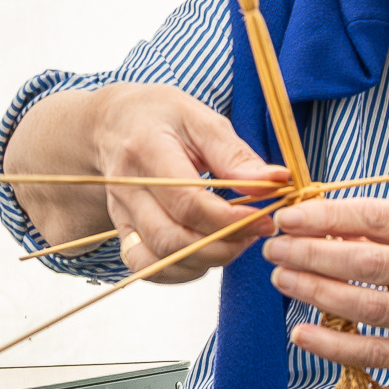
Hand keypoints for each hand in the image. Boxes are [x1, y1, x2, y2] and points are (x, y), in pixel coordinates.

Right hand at [4, 81, 290, 281]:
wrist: (113, 123)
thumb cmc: (161, 117)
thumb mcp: (201, 119)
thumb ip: (236, 156)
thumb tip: (274, 182)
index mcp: (146, 151)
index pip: (188, 202)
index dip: (230, 220)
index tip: (264, 219)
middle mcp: (127, 188)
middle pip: (172, 238)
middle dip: (224, 245)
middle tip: (255, 233)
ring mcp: (121, 214)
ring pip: (160, 259)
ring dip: (207, 260)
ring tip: (236, 241)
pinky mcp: (123, 232)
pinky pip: (147, 267)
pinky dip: (182, 271)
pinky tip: (208, 254)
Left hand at [263, 195, 388, 388]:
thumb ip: (384, 235)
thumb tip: (323, 222)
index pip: (378, 216)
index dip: (328, 215)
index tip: (290, 217)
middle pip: (366, 260)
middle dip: (313, 252)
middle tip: (275, 249)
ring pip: (366, 304)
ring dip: (316, 291)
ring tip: (282, 279)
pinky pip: (371, 351)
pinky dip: (332, 344)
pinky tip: (301, 333)